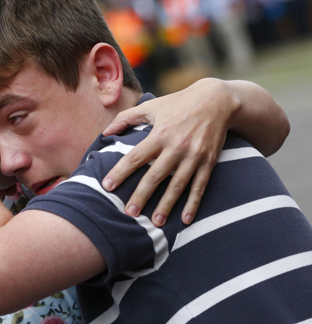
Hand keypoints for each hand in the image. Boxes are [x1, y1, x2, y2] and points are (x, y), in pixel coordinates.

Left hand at [101, 78, 233, 226]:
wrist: (218, 100)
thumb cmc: (178, 103)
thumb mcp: (151, 106)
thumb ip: (125, 118)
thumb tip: (105, 132)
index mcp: (159, 134)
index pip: (135, 157)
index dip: (120, 172)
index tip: (107, 186)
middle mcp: (176, 147)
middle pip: (155, 176)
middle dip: (141, 196)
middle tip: (129, 213)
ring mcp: (194, 156)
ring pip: (177, 185)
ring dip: (167, 205)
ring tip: (156, 222)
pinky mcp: (209, 162)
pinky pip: (200, 186)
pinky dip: (193, 203)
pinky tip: (185, 219)